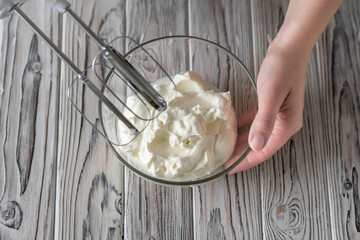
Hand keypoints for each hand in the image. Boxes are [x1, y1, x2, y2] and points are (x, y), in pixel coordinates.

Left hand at [226, 38, 309, 172]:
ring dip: (240, 141)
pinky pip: (254, 121)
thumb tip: (256, 146)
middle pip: (259, 145)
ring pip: (255, 134)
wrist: (290, 46)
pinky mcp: (270, 104)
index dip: (245, 162)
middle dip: (240, 155)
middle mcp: (283, 123)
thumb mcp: (271, 95)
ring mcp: (277, 114)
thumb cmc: (282, 68)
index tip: (228, 169)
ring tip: (223, 148)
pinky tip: (230, 127)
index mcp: (287, 125)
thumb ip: (264, 121)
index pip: (263, 151)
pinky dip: (242, 125)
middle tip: (221, 160)